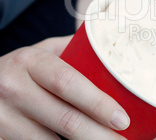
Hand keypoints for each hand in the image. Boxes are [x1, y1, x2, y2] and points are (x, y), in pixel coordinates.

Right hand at [0, 36, 128, 139]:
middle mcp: (13, 87)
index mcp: (30, 61)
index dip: (98, 104)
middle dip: (99, 135)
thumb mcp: (43, 51)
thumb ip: (73, 48)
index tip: (122, 119)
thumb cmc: (22, 68)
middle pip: (66, 119)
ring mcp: (1, 117)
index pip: (69, 83)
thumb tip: (111, 46)